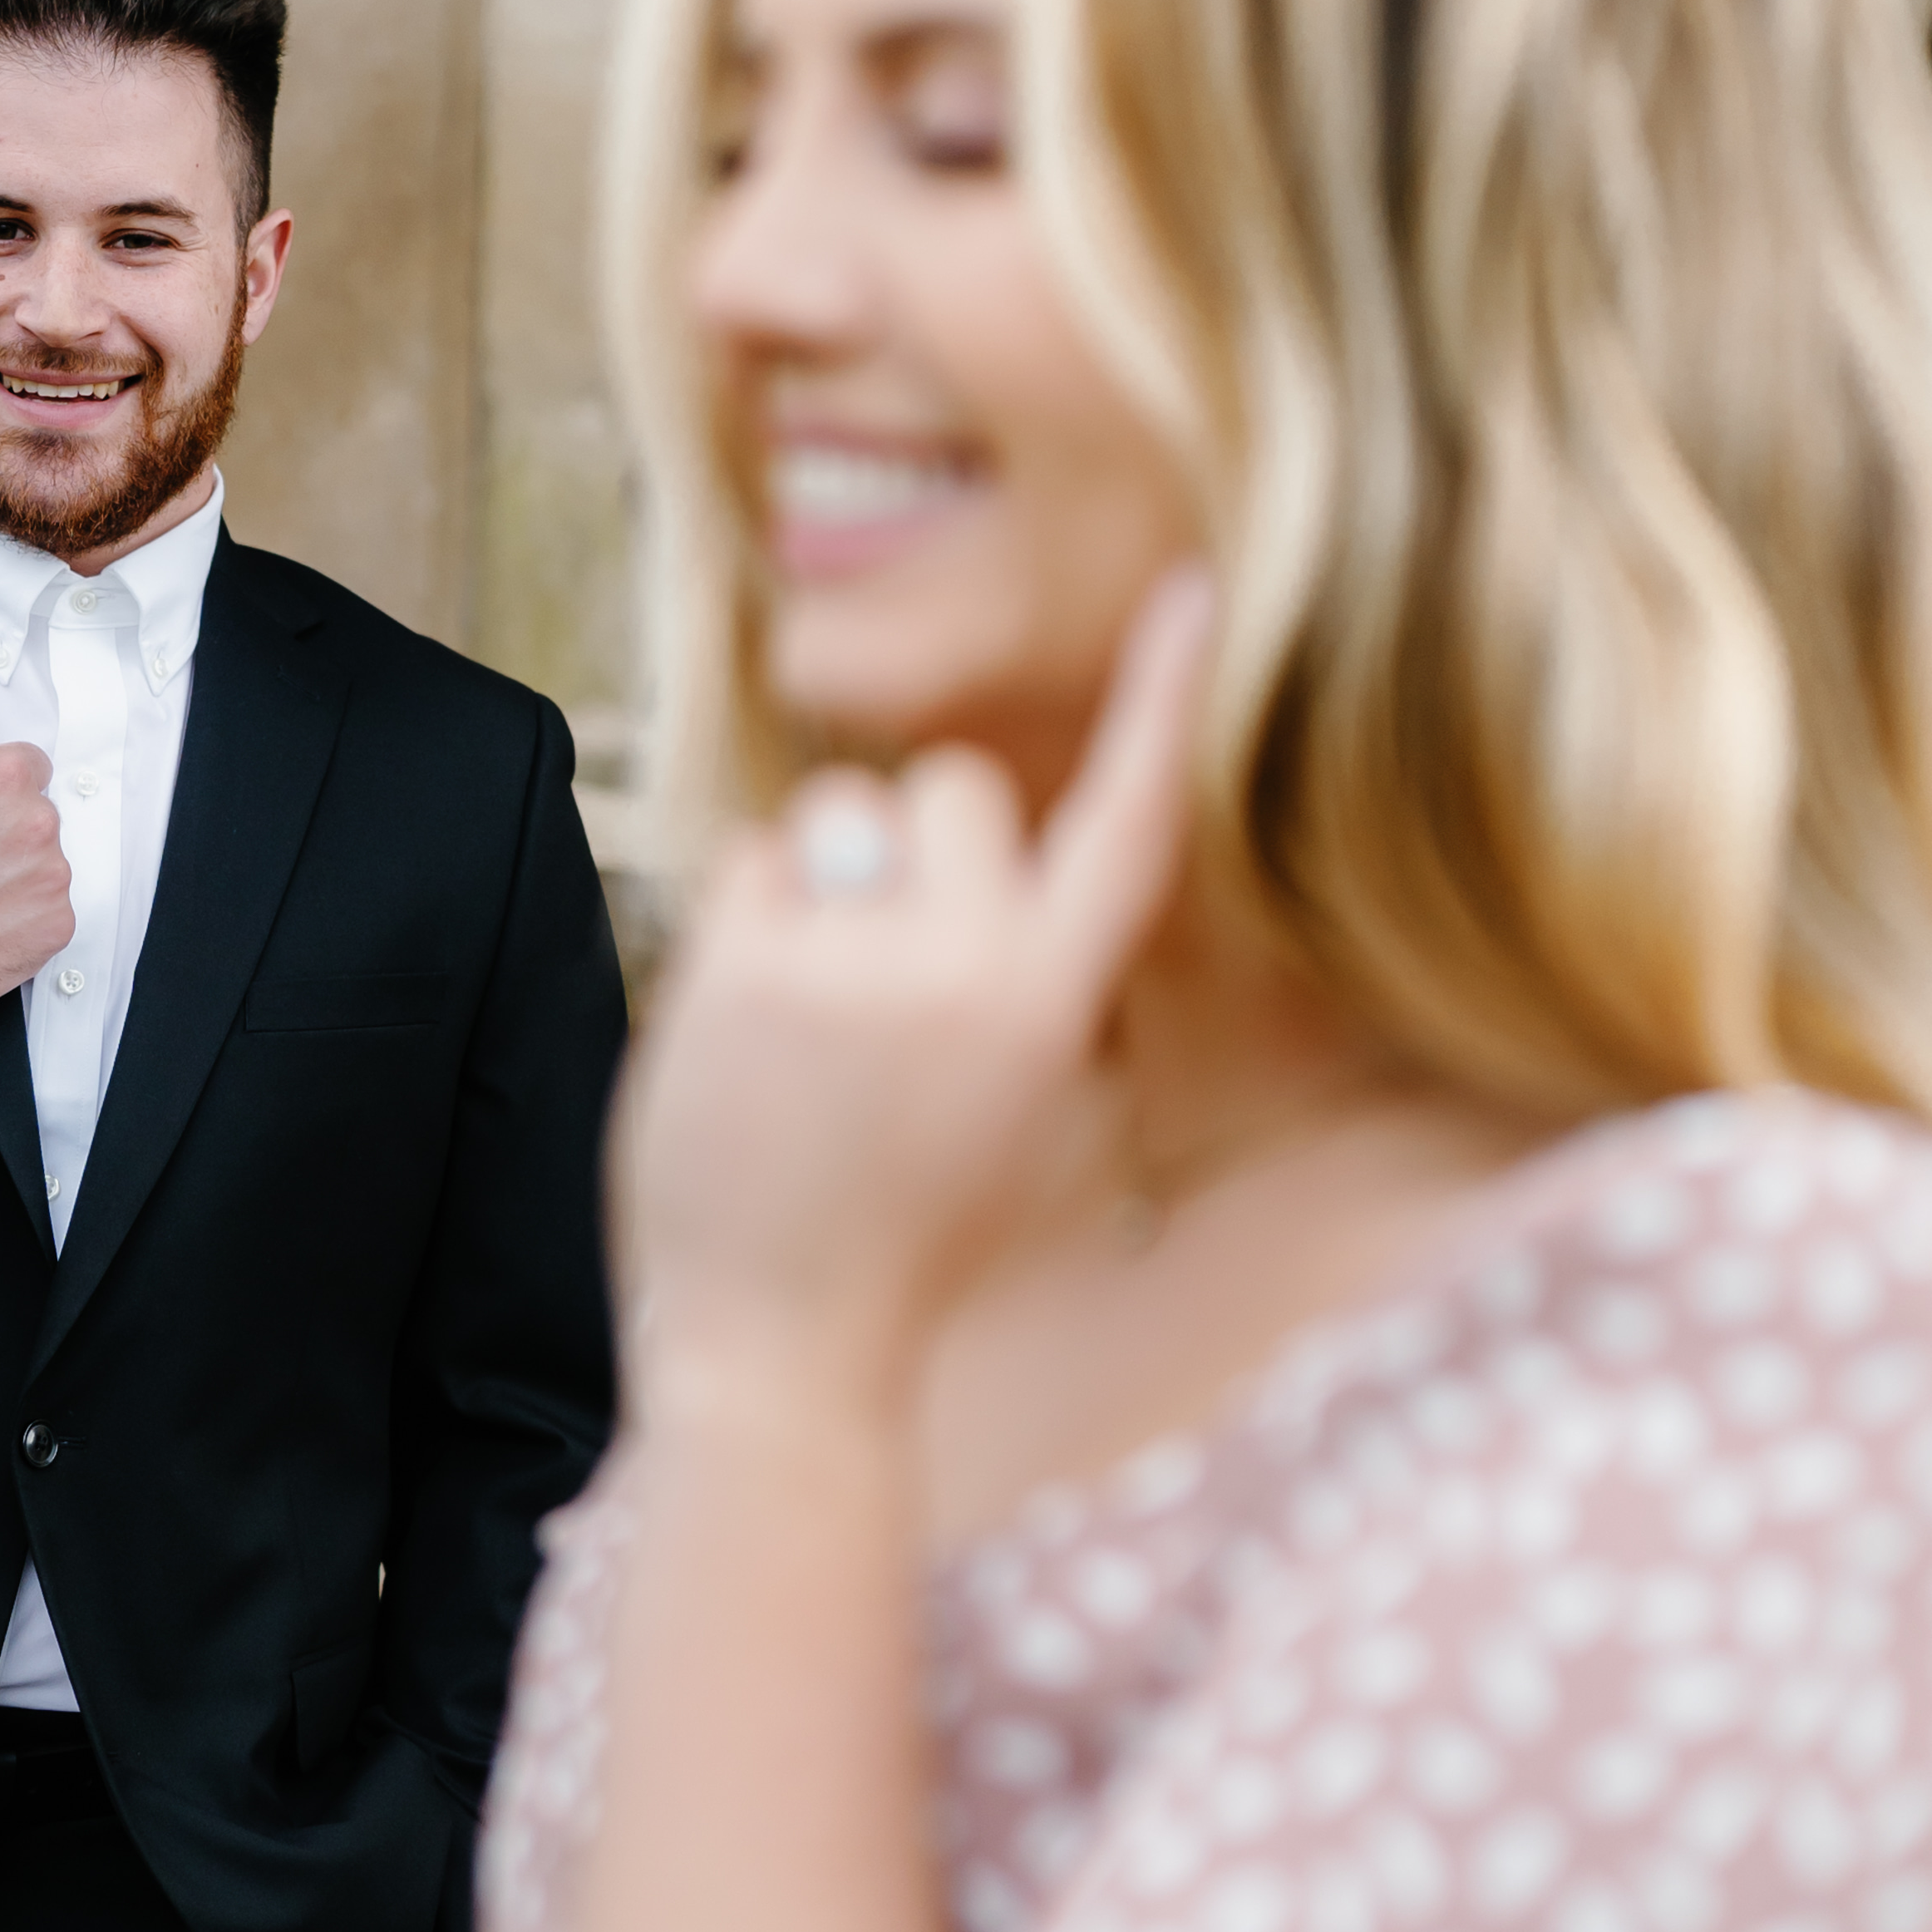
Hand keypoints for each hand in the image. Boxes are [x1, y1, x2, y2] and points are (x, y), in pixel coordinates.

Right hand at [0, 664, 72, 1036]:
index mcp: (8, 778)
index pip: (32, 769)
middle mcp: (39, 823)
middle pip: (42, 818)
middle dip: (10, 834)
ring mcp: (52, 877)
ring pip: (48, 867)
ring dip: (20, 879)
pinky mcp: (56, 926)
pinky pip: (53, 914)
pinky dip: (26, 921)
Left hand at [619, 566, 1213, 1412]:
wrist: (783, 1340)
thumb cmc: (906, 1230)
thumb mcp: (1028, 1110)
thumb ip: (1027, 976)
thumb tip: (993, 863)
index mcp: (1057, 1007)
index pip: (1128, 825)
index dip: (1162, 702)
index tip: (1188, 591)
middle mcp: (969, 970)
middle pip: (953, 787)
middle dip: (913, 842)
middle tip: (884, 959)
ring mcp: (852, 964)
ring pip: (838, 810)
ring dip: (821, 879)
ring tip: (811, 1004)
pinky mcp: (743, 968)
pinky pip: (747, 860)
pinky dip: (743, 922)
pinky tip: (751, 1024)